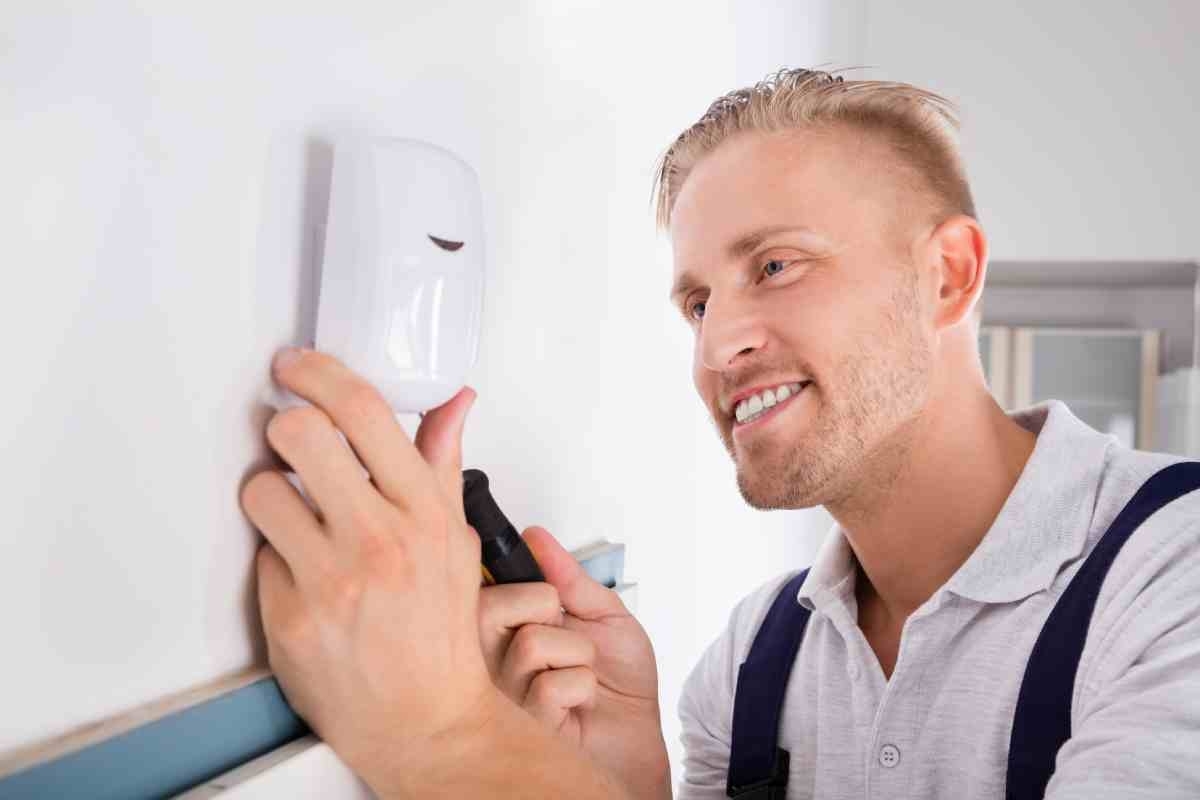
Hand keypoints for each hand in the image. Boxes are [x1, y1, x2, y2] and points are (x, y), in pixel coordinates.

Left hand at [239, 347, 499, 794]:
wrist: (425, 717)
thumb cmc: (441, 630)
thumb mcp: (457, 539)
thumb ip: (443, 464)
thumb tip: (454, 402)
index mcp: (425, 510)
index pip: (363, 411)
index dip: (317, 373)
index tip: (295, 366)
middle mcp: (381, 538)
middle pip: (300, 434)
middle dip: (285, 427)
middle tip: (291, 441)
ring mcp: (332, 578)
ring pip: (262, 489)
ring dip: (271, 493)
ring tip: (296, 516)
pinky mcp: (290, 615)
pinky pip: (259, 553)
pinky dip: (276, 556)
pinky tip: (304, 574)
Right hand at [478, 528, 671, 799]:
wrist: (637, 735)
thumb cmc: (619, 682)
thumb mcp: (602, 613)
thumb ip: (568, 577)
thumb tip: (536, 537)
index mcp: (508, 628)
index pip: (486, 583)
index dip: (525, 584)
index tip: (552, 599)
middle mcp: (494, 658)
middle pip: (492, 605)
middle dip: (548, 609)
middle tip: (566, 630)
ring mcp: (501, 693)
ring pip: (530, 643)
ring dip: (578, 654)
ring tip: (581, 673)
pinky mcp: (519, 725)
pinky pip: (549, 684)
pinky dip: (581, 687)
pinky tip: (578, 704)